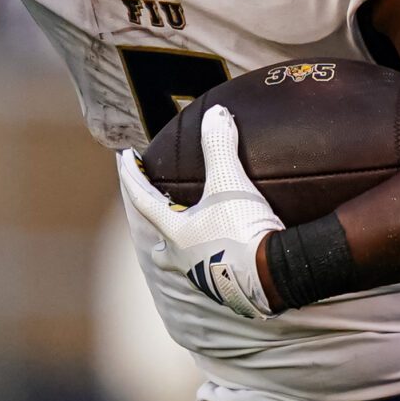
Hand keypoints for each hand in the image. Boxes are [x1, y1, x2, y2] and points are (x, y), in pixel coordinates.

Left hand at [115, 104, 282, 319]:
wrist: (275, 276)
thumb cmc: (243, 231)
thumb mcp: (229, 184)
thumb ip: (219, 147)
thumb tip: (215, 114)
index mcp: (176, 232)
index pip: (143, 198)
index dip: (132, 174)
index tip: (124, 157)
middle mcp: (182, 257)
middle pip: (160, 235)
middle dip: (156, 216)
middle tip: (156, 199)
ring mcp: (204, 275)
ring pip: (183, 254)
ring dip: (183, 238)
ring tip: (189, 225)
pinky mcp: (227, 286)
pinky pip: (211, 264)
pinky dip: (211, 251)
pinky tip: (222, 247)